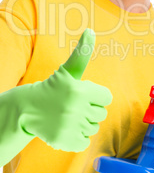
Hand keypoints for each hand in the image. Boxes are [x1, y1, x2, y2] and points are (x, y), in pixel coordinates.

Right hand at [19, 28, 111, 151]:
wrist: (27, 109)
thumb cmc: (53, 87)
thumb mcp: (68, 70)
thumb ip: (82, 52)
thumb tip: (91, 31)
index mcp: (80, 90)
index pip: (107, 97)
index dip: (96, 95)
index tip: (83, 94)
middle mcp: (76, 109)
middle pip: (101, 114)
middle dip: (90, 109)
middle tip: (73, 105)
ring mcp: (70, 127)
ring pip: (93, 128)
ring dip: (84, 123)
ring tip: (68, 116)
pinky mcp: (65, 141)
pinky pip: (85, 141)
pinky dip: (77, 137)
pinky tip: (65, 128)